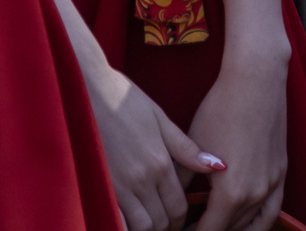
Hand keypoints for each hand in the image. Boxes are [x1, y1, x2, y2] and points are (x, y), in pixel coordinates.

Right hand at [84, 64, 221, 230]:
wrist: (87, 88)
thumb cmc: (125, 99)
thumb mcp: (160, 118)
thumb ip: (186, 148)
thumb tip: (218, 165)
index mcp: (160, 162)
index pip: (178, 207)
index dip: (182, 218)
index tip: (180, 218)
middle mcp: (141, 178)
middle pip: (161, 221)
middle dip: (167, 226)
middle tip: (166, 223)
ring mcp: (118, 185)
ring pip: (141, 226)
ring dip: (148, 227)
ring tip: (149, 222)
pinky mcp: (99, 185)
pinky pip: (117, 219)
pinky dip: (125, 224)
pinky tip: (128, 218)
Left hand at [185, 58, 288, 230]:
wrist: (255, 80)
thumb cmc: (220, 109)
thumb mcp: (192, 148)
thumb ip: (181, 181)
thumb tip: (170, 201)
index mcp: (231, 193)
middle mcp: (255, 195)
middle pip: (230, 230)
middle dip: (209, 230)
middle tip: (189, 226)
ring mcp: (272, 185)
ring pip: (251, 225)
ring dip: (232, 229)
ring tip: (213, 226)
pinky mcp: (281, 173)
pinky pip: (271, 211)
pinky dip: (257, 223)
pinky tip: (244, 223)